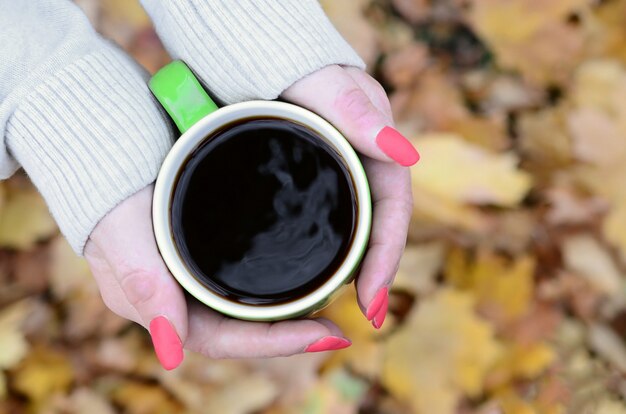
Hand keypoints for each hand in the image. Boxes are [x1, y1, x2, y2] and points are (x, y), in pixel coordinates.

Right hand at [85, 185, 348, 369]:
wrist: (103, 140)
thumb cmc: (107, 183)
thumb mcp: (124, 229)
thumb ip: (144, 283)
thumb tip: (171, 354)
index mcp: (156, 303)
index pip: (223, 340)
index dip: (275, 345)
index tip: (326, 338)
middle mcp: (172, 294)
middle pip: (237, 328)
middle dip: (288, 334)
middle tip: (338, 330)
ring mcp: (185, 270)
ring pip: (241, 304)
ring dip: (284, 309)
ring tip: (331, 301)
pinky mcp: (197, 245)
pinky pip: (238, 274)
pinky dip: (270, 278)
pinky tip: (300, 265)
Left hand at [283, 65, 417, 327]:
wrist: (248, 42)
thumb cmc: (284, 56)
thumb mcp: (321, 82)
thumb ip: (355, 109)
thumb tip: (402, 152)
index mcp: (372, 140)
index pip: (391, 209)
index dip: (386, 257)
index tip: (372, 301)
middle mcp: (359, 157)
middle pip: (376, 223)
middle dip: (375, 272)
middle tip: (364, 318)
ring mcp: (334, 166)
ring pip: (353, 223)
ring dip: (353, 266)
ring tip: (341, 307)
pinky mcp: (309, 172)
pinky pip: (326, 214)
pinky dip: (325, 246)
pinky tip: (310, 271)